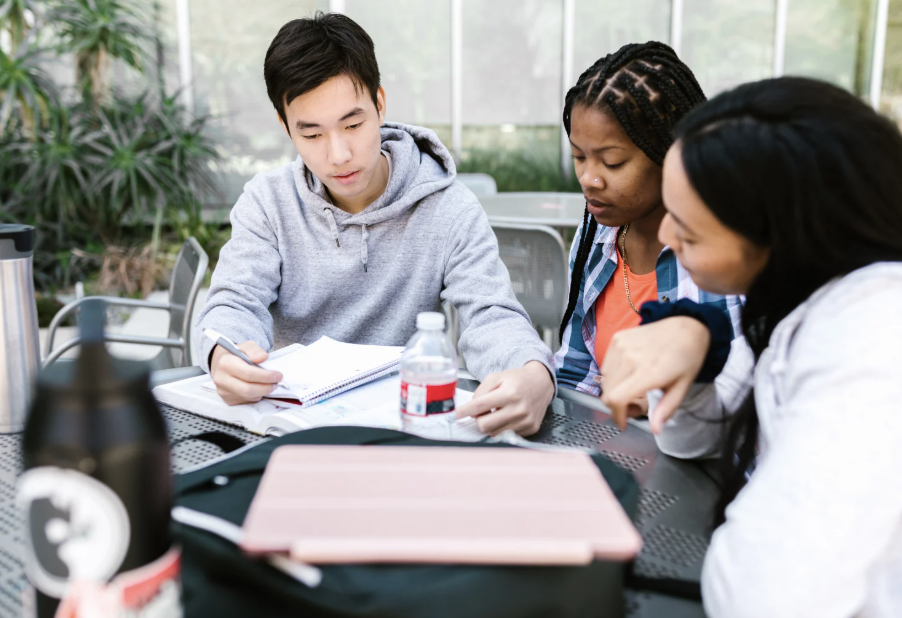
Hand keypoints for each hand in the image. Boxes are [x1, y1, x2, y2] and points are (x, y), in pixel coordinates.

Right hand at [210, 341, 283, 405]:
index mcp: (225, 363)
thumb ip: (255, 350)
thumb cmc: (237, 355)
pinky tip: (258, 388)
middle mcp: (221, 379)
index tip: (278, 375)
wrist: (222, 364)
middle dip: (266, 387)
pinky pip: (246, 402)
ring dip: (263, 392)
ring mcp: (223, 392)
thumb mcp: (246, 346)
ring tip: (269, 384)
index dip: (266, 376)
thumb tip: (263, 357)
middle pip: (248, 389)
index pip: (248, 373)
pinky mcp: (228, 401)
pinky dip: (256, 396)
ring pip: (249, 397)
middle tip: (276, 383)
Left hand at [454, 361, 554, 435]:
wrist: (541, 383)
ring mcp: (526, 421)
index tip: (456, 415)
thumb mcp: (496, 377)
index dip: (465, 411)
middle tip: (481, 412)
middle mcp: (519, 409)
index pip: (480, 406)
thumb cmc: (517, 379)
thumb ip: (481, 392)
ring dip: (490, 424)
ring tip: (496, 413)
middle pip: (485, 425)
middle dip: (478, 420)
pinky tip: (507, 416)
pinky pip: (507, 434)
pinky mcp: (530, 428)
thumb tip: (471, 411)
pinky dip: (502, 427)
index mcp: (509, 393)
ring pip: (494, 433)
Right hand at [600, 317, 709, 432]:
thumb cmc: (687, 357)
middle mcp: (630, 358)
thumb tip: (655, 429)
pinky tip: (629, 373)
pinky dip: (613, 375)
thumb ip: (666, 409)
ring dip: (614, 390)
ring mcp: (621, 346)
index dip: (616, 415)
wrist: (686, 326)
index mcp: (648, 372)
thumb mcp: (682, 387)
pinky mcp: (617, 338)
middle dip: (617, 406)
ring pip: (604, 380)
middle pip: (607, 393)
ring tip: (632, 388)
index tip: (623, 423)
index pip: (616, 399)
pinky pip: (606, 365)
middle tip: (634, 405)